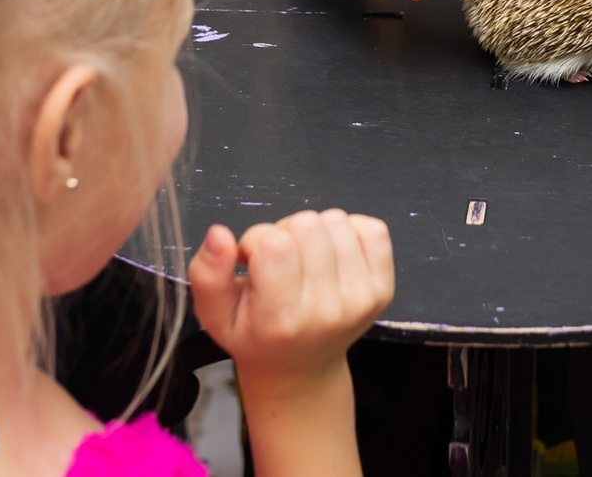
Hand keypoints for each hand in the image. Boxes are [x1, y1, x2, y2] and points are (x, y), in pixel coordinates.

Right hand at [189, 210, 392, 443]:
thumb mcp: (215, 316)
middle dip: (285, 233)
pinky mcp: (383, 289)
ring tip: (303, 260)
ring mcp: (361, 300)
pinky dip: (349, 232)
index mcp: (282, 320)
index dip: (256, 240)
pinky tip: (331, 257)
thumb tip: (219, 234)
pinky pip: (372, 228)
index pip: (274, 244)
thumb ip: (207, 275)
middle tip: (279, 263)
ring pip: (336, 221)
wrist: (301, 370)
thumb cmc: (255, 336)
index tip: (253, 262)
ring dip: (315, 232)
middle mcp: (327, 311)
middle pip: (307, 225)